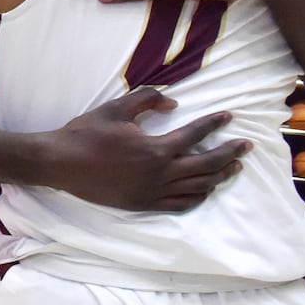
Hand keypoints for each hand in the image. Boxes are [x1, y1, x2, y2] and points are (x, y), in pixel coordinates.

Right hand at [41, 88, 248, 211]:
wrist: (59, 163)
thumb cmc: (85, 133)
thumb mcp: (115, 108)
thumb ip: (147, 100)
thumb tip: (173, 103)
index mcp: (155, 149)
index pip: (194, 134)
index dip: (214, 124)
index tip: (227, 117)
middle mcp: (159, 174)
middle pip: (206, 165)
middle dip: (229, 154)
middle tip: (244, 146)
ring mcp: (151, 192)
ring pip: (197, 187)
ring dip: (218, 176)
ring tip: (232, 168)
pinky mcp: (142, 204)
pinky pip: (180, 204)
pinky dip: (197, 197)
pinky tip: (204, 189)